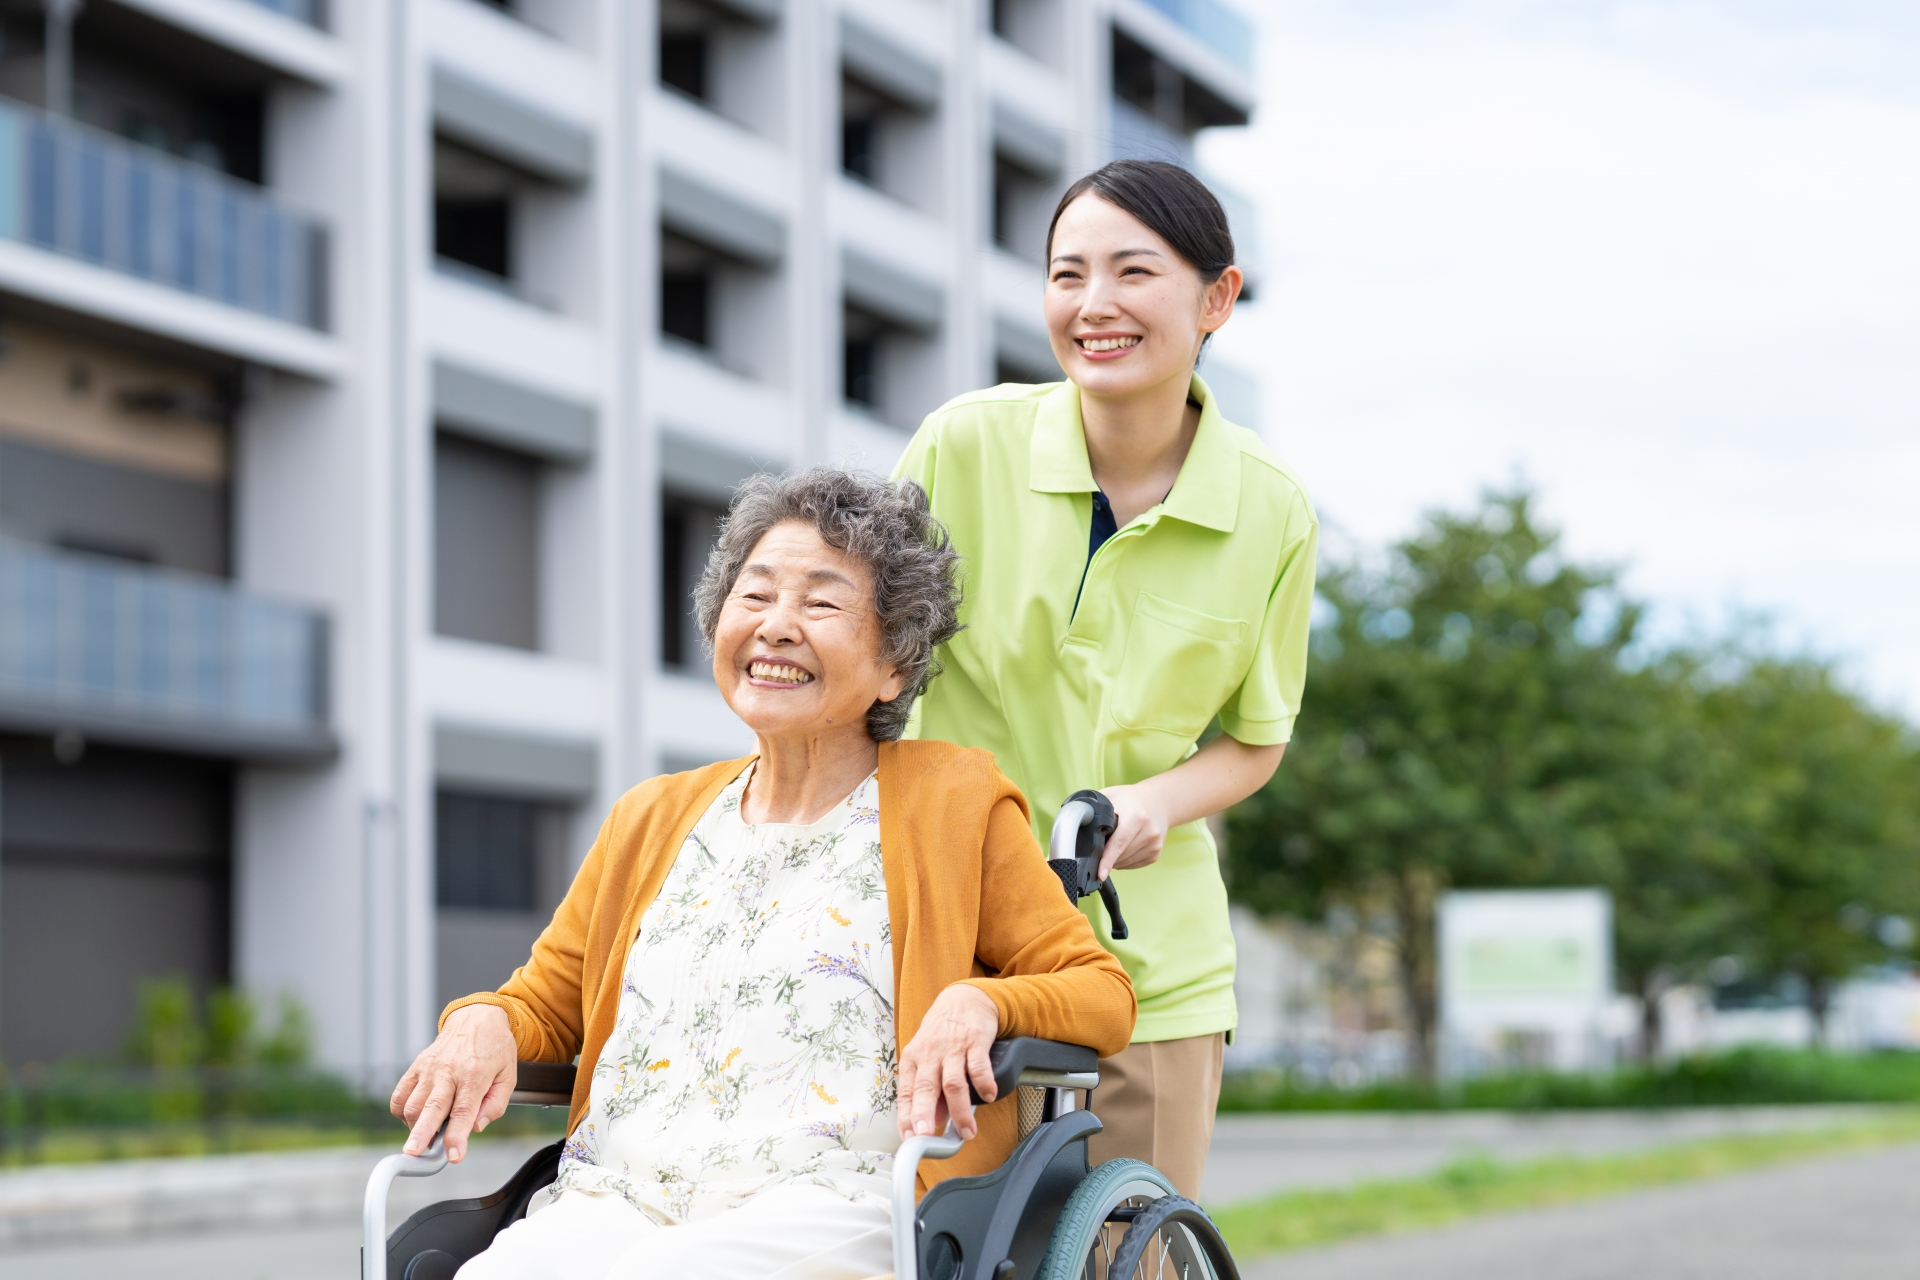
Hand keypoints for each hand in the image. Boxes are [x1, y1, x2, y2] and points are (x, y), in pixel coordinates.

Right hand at [390, 1004, 517, 1162]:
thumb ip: (495, 1105)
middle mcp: (448, 1071)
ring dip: (415, 1127)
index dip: (458, 1136)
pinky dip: (401, 1112)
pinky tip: (414, 1119)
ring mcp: (429, 1069)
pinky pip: (400, 1094)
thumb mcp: (508, 1076)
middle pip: (432, 1108)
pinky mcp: (416, 1067)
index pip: (464, 1110)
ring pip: (412, 1104)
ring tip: (425, 1137)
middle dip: (421, 1134)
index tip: (454, 1155)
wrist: (477, 1018)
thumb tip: (476, 1128)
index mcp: (475, 1074)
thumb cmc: (495, 1049)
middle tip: (413, 1154)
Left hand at [897, 984, 999, 1140]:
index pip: (906, 1092)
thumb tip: (933, 1122)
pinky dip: (984, 1083)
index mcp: (913, 1059)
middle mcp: (930, 1054)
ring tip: (968, 1131)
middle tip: (927, 1136)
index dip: (906, 1116)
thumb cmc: (942, 1033)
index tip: (909, 1137)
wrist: (963, 999)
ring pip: (953, 1083)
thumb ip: (930, 1091)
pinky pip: (979, 1066)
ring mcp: (952, 1048)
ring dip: (960, 1110)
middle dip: (925, 1113)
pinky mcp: (975, 1041)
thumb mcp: (928, 1059)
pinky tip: (988, 1097)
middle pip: (926, 1087)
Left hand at [1097, 783, 1171, 877]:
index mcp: (1137, 817)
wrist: (1159, 802)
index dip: (1107, 859)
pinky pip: (1133, 865)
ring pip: (1126, 863)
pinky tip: (1124, 847)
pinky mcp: (1156, 854)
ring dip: (1115, 859)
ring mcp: (1155, 845)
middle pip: (1121, 855)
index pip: (1119, 843)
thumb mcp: (1111, 796)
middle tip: (1100, 844)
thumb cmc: (1130, 799)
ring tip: (1113, 842)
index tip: (1100, 873)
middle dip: (1106, 856)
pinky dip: (1124, 861)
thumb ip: (1095, 809)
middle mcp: (1149, 832)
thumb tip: (1078, 825)